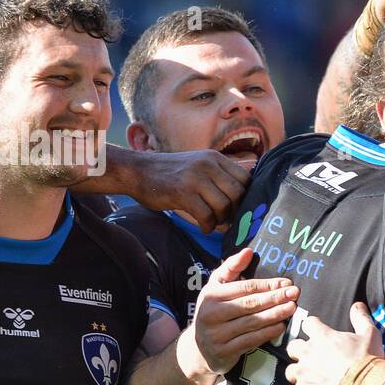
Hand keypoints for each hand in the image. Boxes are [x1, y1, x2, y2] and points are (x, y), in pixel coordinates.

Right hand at [130, 149, 251, 232]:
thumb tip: (242, 199)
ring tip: (213, 223)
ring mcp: (195, 178)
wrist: (137, 170)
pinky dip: (208, 226)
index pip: (246, 178)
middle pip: (238, 193)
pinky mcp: (183, 192)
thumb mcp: (198, 165)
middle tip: (227, 219)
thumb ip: (218, 176)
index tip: (238, 208)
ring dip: (221, 220)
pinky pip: (206, 215)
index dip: (247, 197)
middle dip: (236, 211)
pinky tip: (204, 227)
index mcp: (215, 158)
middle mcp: (208, 164)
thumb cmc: (170, 174)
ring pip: (224, 205)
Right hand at [194, 248, 298, 374]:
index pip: (244, 288)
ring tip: (292, 308)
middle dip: (275, 298)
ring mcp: (217, 335)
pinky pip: (250, 340)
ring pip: (252, 323)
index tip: (286, 282)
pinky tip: (281, 326)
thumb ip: (231, 267)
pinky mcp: (224, 351)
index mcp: (211, 295)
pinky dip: (267, 333)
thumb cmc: (213, 311)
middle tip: (295, 293)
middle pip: (250, 304)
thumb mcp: (216, 287)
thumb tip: (249, 251)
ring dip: (275, 315)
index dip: (267, 285)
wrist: (198, 348)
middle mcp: (211, 314)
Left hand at [286, 302, 384, 384]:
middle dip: (299, 351)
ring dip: (299, 374)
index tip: (319, 332)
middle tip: (312, 358)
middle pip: (292, 347)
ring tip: (310, 379)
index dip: (313, 327)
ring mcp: (304, 374)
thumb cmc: (367, 358)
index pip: (308, 324)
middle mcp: (308, 353)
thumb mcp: (370, 333)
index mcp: (322, 336)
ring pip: (290, 372)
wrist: (365, 384)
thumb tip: (357, 305)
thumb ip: (360, 317)